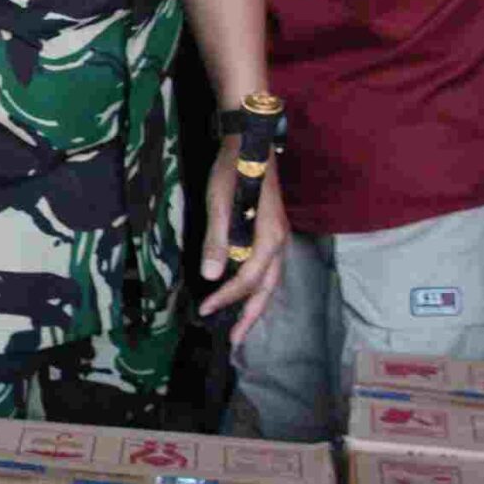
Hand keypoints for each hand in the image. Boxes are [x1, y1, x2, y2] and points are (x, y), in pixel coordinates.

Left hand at [199, 139, 288, 340]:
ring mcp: (276, 238)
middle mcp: (278, 242)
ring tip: (238, 326)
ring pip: (268, 281)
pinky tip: (241, 293)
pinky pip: (265, 269)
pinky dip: (254, 287)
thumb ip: (217, 241)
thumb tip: (211, 276)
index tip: (205, 310)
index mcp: (269, 238)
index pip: (248, 279)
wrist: (249, 142)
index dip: (227, 297)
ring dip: (253, 304)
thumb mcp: (220, 204)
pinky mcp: (270, 233)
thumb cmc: (233, 170)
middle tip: (234, 341)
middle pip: (267, 288)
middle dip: (250, 316)